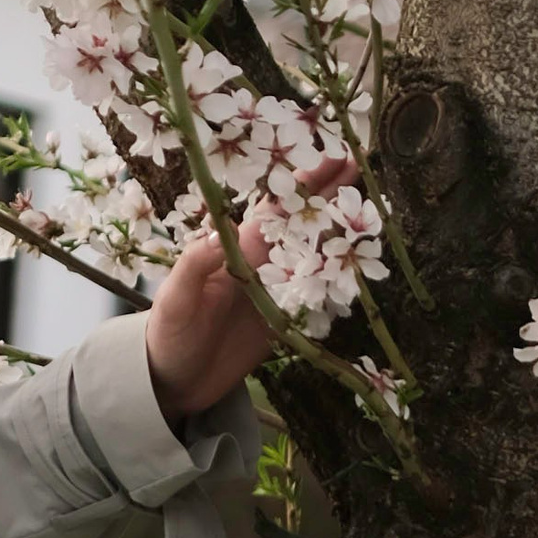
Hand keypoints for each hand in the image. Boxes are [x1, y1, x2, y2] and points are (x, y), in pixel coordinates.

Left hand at [144, 156, 355, 423]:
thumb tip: (222, 231)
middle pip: (302, 221)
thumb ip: (194, 265)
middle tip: (363, 164)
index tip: (334, 157)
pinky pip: (318, 292)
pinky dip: (339, 277)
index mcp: (235, 249)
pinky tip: (361, 264)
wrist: (171, 380)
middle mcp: (259, 263)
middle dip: (331, 193)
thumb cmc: (166, 335)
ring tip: (371, 207)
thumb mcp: (175, 298)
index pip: (276, 206)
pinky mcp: (284, 319)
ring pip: (315, 252)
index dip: (304, 182)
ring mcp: (274, 290)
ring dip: (340, 230)